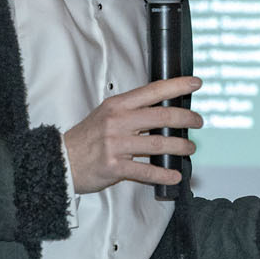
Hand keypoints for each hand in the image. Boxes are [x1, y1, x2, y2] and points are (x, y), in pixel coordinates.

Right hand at [63, 77, 203, 193]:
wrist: (61, 160)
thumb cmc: (87, 137)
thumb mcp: (106, 114)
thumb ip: (131, 111)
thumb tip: (162, 110)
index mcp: (117, 105)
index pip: (152, 91)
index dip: (176, 86)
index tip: (195, 83)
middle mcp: (118, 121)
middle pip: (161, 116)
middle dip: (186, 118)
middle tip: (198, 121)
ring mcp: (116, 145)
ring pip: (158, 144)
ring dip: (180, 146)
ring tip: (189, 148)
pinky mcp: (115, 167)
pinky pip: (146, 171)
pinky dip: (164, 174)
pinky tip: (175, 175)